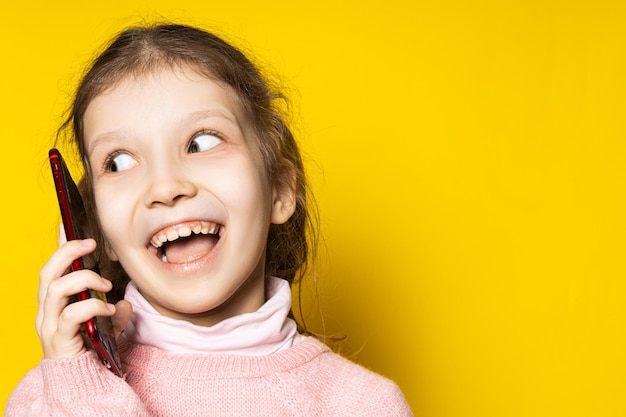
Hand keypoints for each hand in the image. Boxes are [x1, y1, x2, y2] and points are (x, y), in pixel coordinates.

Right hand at [36, 226, 128, 358]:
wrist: (81, 385)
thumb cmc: (90, 351)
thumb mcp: (106, 328)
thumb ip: (114, 314)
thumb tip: (126, 303)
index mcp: (54, 303)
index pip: (52, 268)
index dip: (59, 246)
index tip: (68, 224)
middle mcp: (46, 312)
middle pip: (47, 272)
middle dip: (67, 252)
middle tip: (90, 244)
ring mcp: (49, 326)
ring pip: (55, 289)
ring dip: (84, 280)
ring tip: (107, 285)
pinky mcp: (58, 340)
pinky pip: (70, 315)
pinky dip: (91, 306)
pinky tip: (108, 309)